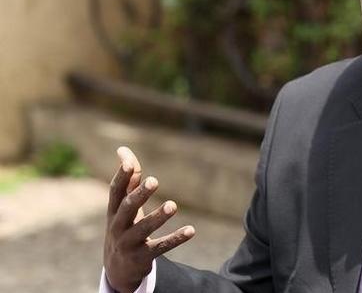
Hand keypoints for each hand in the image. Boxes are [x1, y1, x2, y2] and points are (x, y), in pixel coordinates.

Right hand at [103, 146, 195, 292]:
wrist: (118, 267)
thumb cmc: (123, 225)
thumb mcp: (123, 205)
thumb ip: (128, 179)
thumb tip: (123, 150)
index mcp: (114, 210)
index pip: (115, 191)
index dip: (121, 177)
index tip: (129, 163)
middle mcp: (118, 226)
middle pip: (127, 208)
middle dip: (140, 195)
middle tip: (154, 180)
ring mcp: (129, 243)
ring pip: (143, 229)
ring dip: (158, 217)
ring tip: (173, 205)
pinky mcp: (143, 257)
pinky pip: (161, 247)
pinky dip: (176, 238)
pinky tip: (191, 230)